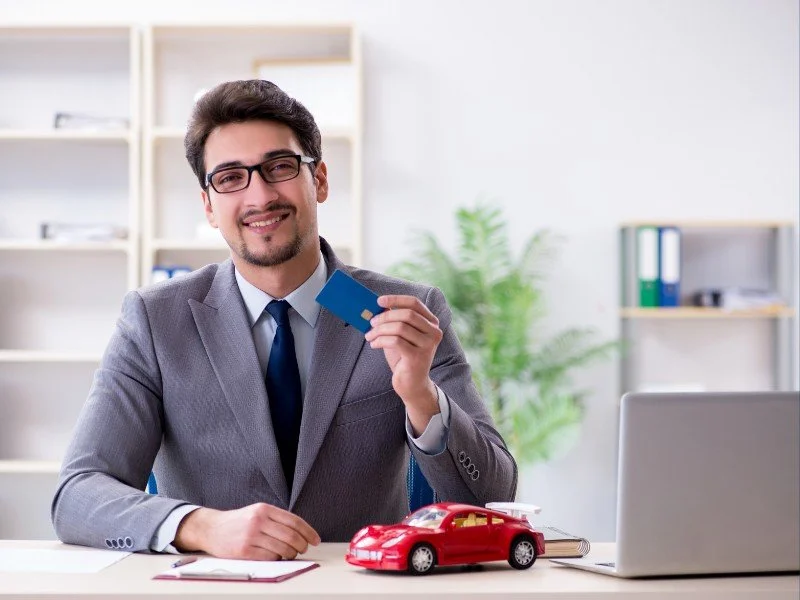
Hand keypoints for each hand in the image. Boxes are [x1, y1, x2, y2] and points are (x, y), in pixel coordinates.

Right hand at [174, 503, 320, 559]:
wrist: (212, 528)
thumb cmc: (238, 522)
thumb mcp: (257, 512)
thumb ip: (276, 519)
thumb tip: (301, 532)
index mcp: (264, 509)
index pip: (294, 521)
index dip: (308, 532)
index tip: (315, 539)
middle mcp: (258, 521)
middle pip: (291, 536)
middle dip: (302, 545)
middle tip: (304, 549)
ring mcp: (251, 536)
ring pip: (282, 549)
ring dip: (291, 554)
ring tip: (289, 554)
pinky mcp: (244, 550)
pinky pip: (269, 558)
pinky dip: (277, 559)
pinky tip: (276, 557)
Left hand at [365, 295, 443, 433]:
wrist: (412, 385)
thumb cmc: (404, 358)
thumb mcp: (400, 336)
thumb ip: (395, 321)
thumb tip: (379, 306)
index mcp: (431, 323)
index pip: (415, 303)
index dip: (396, 299)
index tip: (379, 301)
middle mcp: (434, 332)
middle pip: (407, 314)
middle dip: (385, 317)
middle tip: (371, 322)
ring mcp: (428, 345)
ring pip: (399, 327)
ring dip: (380, 330)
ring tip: (370, 336)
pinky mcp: (418, 357)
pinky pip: (395, 341)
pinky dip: (380, 341)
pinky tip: (374, 345)